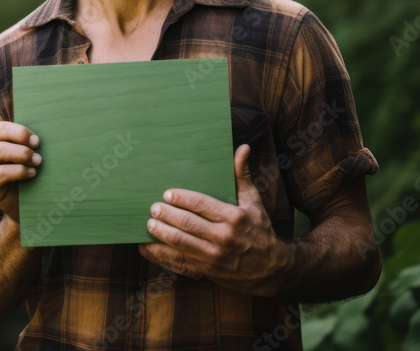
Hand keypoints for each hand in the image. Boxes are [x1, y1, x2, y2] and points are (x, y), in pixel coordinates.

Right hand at [0, 121, 41, 222]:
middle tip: (37, 147)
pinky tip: (32, 174)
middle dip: (20, 137)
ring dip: (21, 154)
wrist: (27, 210)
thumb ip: (29, 146)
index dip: (19, 130)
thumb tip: (40, 134)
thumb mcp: (29, 160)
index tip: (36, 140)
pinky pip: (0, 172)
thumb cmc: (31, 180)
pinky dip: (19, 171)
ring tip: (37, 161)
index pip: (0, 128)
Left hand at [138, 144, 293, 296]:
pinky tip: (146, 247)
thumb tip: (242, 148)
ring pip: (180, 244)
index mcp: (234, 217)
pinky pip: (178, 263)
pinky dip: (160, 256)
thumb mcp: (254, 202)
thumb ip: (242, 176)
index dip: (181, 199)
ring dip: (160, 233)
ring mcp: (214, 257)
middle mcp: (224, 238)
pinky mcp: (207, 271)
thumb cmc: (260, 230)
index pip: (201, 204)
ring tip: (148, 223)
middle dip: (166, 215)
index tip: (167, 194)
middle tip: (153, 208)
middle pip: (187, 224)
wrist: (272, 269)